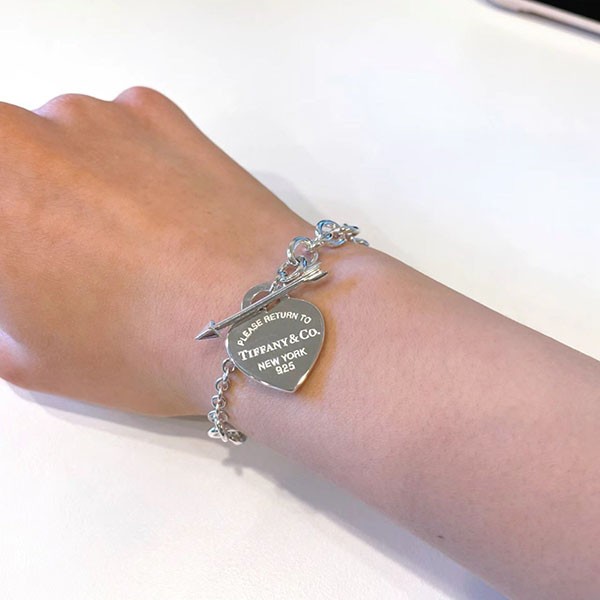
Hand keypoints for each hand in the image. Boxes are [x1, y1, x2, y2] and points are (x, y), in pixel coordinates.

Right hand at [0, 87, 308, 414]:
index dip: (16, 247)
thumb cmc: (142, 347)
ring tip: (128, 240)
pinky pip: (121, 129)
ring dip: (78, 181)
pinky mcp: (157, 112)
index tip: (32, 265)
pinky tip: (162, 209)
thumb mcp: (30, 361)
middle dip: (29, 206)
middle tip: (69, 256)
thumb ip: (2, 323)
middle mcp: (24, 139)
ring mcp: (96, 116)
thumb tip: (13, 301)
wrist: (254, 316)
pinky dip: (129, 159)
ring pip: (62, 143)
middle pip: (12, 165)